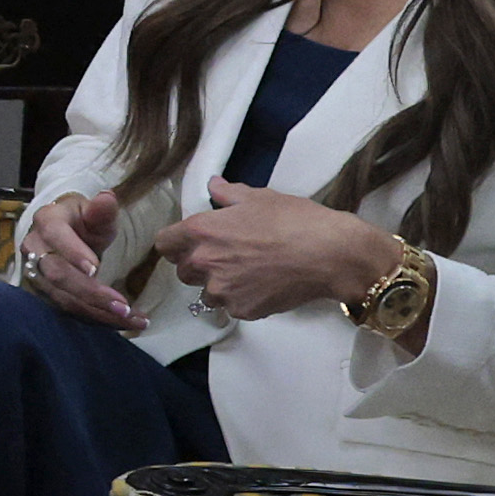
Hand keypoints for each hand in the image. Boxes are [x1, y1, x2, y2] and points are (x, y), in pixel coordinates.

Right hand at [19, 188, 143, 330]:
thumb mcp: (94, 211)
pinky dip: (95, 318)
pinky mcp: (46, 294)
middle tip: (122, 306)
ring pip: (62, 298)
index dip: (72, 253)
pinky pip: (68, 310)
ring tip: (130, 319)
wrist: (63, 232)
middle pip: (57, 274)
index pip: (55, 236)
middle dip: (90, 293)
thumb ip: (101, 209)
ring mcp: (37, 274)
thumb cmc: (81, 220)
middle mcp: (35, 249)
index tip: (96, 269)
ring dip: (96, 312)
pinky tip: (121, 323)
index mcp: (47, 222)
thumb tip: (107, 198)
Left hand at [154, 178, 398, 324]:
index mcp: (201, 232)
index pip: (164, 244)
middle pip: (183, 270)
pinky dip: (242, 299)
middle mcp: (204, 263)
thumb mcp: (259, 198)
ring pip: (206, 292)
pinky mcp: (242, 310)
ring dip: (219, 284)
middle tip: (226, 256)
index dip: (176, 243)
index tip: (192, 242)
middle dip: (198, 264)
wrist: (330, 254)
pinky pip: (231, 306)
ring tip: (247, 273)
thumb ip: (228, 193)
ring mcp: (222, 290)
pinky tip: (263, 286)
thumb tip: (213, 185)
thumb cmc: (294, 220)